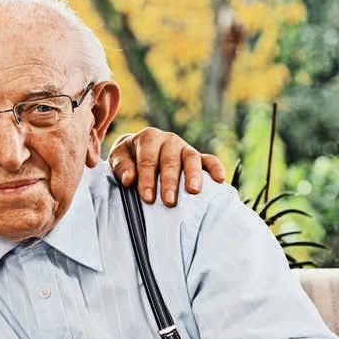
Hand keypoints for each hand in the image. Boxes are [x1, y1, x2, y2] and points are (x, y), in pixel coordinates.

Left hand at [108, 127, 225, 204]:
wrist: (137, 149)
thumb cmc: (128, 158)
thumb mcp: (118, 159)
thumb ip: (122, 167)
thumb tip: (130, 179)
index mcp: (148, 138)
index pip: (148, 159)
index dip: (147, 178)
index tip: (147, 197)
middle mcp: (168, 140)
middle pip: (170, 160)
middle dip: (169, 181)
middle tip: (168, 201)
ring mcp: (184, 147)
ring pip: (191, 158)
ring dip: (192, 175)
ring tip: (193, 191)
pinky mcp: (197, 157)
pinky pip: (209, 159)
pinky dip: (215, 168)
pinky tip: (220, 179)